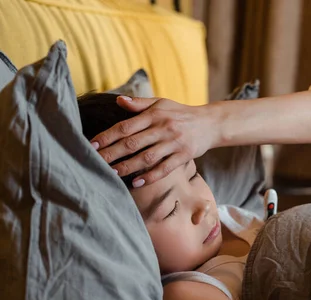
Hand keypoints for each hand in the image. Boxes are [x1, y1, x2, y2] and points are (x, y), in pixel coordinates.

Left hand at [89, 96, 215, 186]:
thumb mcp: (161, 103)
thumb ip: (139, 104)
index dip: (107, 136)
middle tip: (95, 162)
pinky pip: (165, 168)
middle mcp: (163, 128)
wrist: (210, 123)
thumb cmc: (181, 113)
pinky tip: (137, 182)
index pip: (126, 126)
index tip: (92, 145)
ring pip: (147, 157)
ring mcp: (174, 143)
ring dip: (128, 167)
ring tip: (112, 174)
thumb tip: (118, 100)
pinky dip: (150, 175)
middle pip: (132, 143)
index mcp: (154, 115)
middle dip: (112, 154)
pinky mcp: (184, 155)